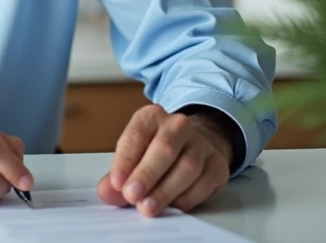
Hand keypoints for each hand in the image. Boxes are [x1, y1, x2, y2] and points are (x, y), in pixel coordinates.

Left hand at [97, 104, 232, 215]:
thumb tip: (108, 192)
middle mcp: (178, 125)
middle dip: (146, 175)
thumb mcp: (133, 154)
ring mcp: (201, 144)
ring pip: (187, 167)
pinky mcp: (217, 164)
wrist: (193, 144)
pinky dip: (186, 198)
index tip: (117, 182)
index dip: (125, 161)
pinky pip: (204, 184)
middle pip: (164, 149)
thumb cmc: (155, 150)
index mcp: (151, 117)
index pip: (136, 136)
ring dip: (165, 191)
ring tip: (148, 207)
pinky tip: (172, 206)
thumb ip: (118, 174)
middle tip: (132, 196)